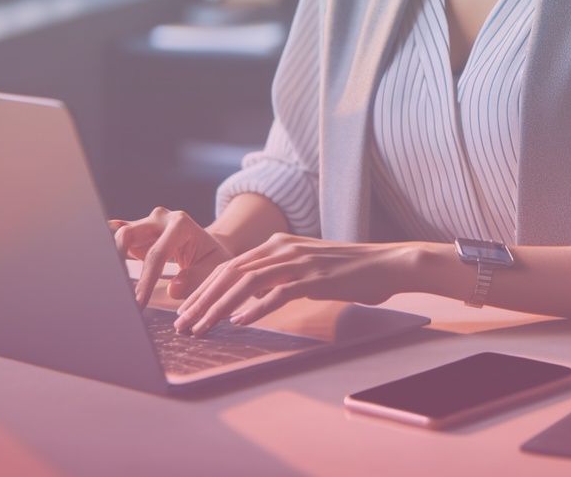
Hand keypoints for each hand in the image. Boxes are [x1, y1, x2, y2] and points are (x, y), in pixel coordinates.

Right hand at [108, 207, 233, 308]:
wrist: (209, 246)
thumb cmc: (212, 258)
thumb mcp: (212, 269)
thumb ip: (195, 279)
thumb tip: (173, 289)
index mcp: (181, 224)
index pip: (156, 254)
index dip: (146, 281)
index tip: (138, 303)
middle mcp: (160, 218)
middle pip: (128, 234)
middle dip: (118, 260)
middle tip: (117, 289)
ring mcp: (146, 223)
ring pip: (119, 236)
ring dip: (112, 258)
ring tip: (110, 283)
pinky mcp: (137, 233)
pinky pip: (118, 239)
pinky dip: (110, 250)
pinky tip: (96, 259)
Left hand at [172, 234, 420, 334]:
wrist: (387, 263)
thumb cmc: (347, 270)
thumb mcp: (306, 269)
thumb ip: (277, 278)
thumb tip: (248, 300)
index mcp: (277, 244)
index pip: (229, 267)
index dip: (203, 290)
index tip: (186, 312)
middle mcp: (282, 248)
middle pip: (230, 273)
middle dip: (202, 300)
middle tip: (183, 325)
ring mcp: (298, 261)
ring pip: (247, 282)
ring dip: (220, 307)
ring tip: (203, 328)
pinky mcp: (314, 277)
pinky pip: (278, 292)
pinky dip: (256, 308)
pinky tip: (240, 322)